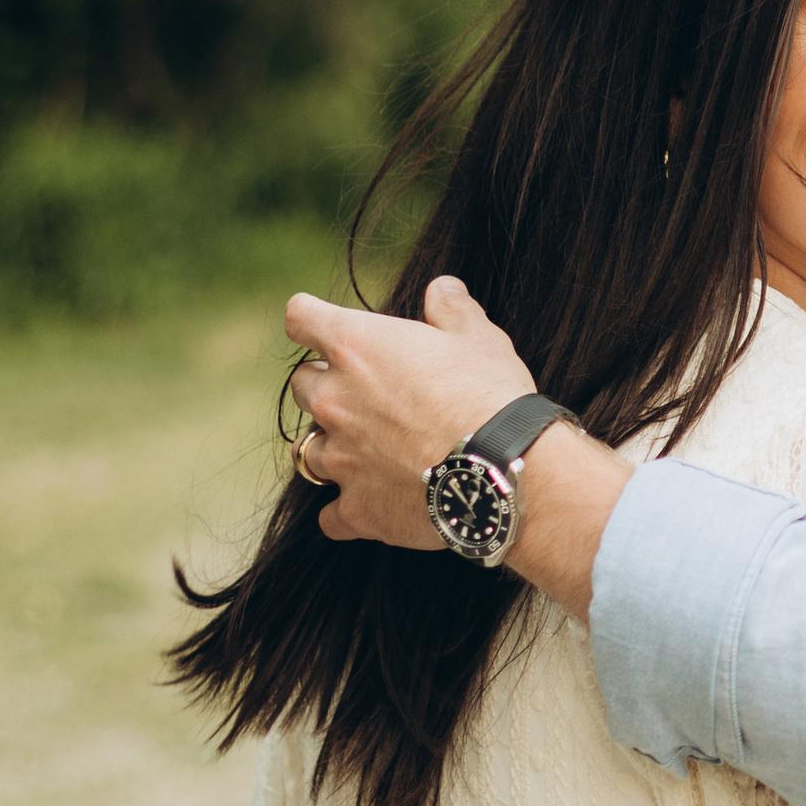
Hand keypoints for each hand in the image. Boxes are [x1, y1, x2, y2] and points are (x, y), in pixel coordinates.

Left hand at [283, 281, 533, 550]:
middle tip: (367, 393)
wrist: (505, 470)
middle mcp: (334, 400)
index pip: (300, 318)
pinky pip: (332, 516)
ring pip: (308, 451)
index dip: (311, 319)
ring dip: (333, 446)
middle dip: (327, 385)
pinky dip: (347, 509)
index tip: (324, 326)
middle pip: (301, 384)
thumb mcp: (479, 337)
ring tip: (369, 451)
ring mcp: (340, 459)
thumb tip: (441, 289)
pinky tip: (372, 503)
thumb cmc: (491, 393)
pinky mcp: (357, 509)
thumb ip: (452, 309)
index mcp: (356, 347)